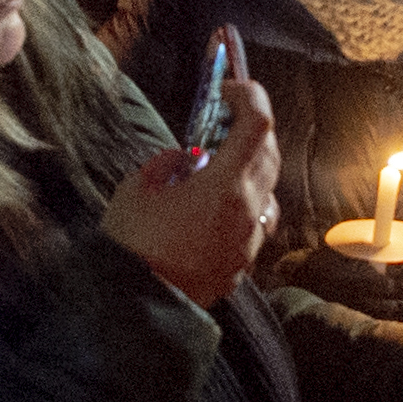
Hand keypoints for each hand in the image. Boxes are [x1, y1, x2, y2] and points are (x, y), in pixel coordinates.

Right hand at [106, 78, 275, 307]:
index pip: (258, 124)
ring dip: (249, 172)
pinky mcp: (242, 265)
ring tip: (216, 171)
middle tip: (221, 124)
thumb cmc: (133, 246)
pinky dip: (240, 208)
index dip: (248, 96)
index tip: (227, 90)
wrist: (137, 310)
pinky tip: (211, 212)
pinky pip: (254, 225)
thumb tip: (184, 159)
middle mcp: (249, 211)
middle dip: (250, 131)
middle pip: (269, 155)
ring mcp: (250, 241)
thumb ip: (167, 163)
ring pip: (267, 192)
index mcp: (226, 186)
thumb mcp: (136, 189)